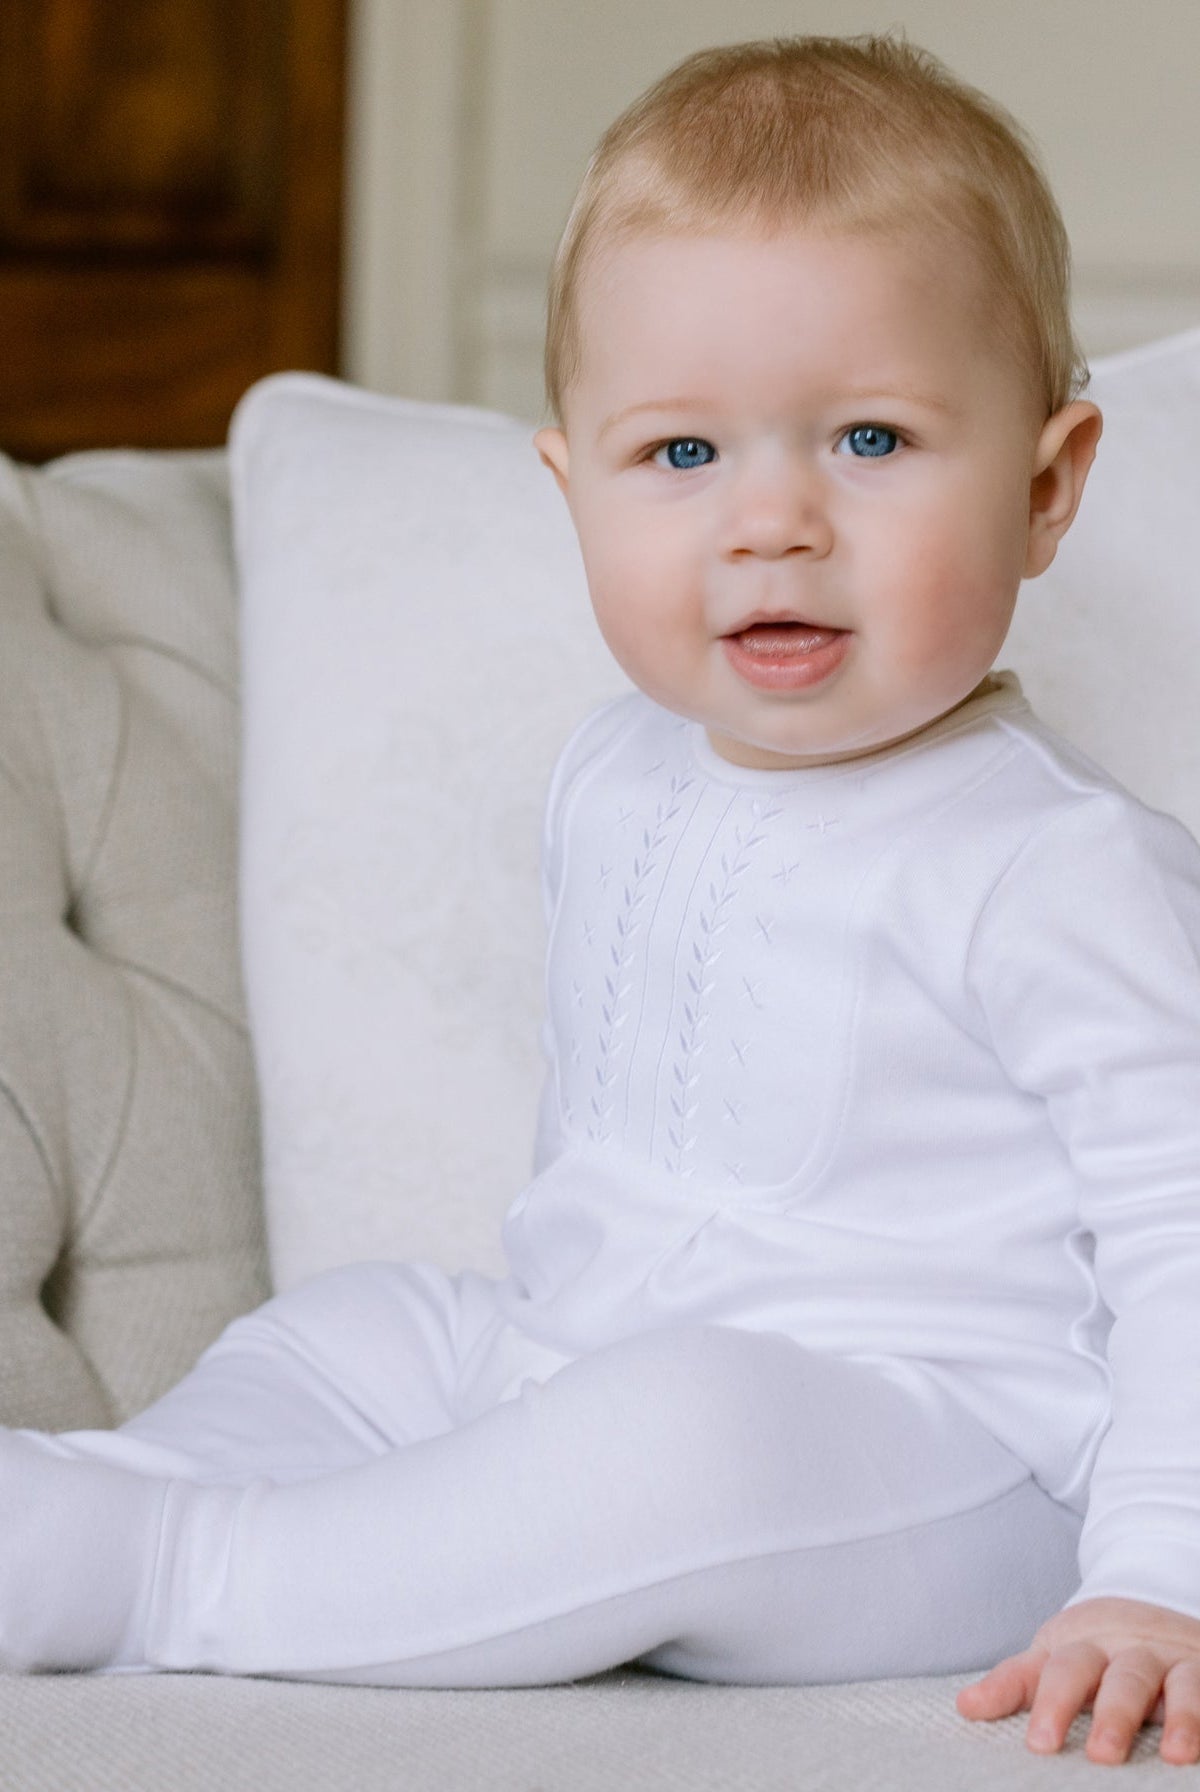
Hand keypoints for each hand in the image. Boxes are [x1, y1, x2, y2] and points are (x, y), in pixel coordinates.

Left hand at [956, 1596, 1199, 1763]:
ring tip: (1174, 1754)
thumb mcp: (1053, 1657)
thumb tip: (964, 1708)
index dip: (1047, 1704)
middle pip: (1114, 1677)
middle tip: (1100, 1754)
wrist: (1150, 1599)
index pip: (1055, 1672)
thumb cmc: (1094, 1648)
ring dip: (1177, 1716)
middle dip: (1109, 1715)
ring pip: (1171, 1682)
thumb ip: (1014, 1684)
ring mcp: (1165, 1659)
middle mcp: (1123, 1650)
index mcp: (1078, 1648)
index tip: (1039, 1744)